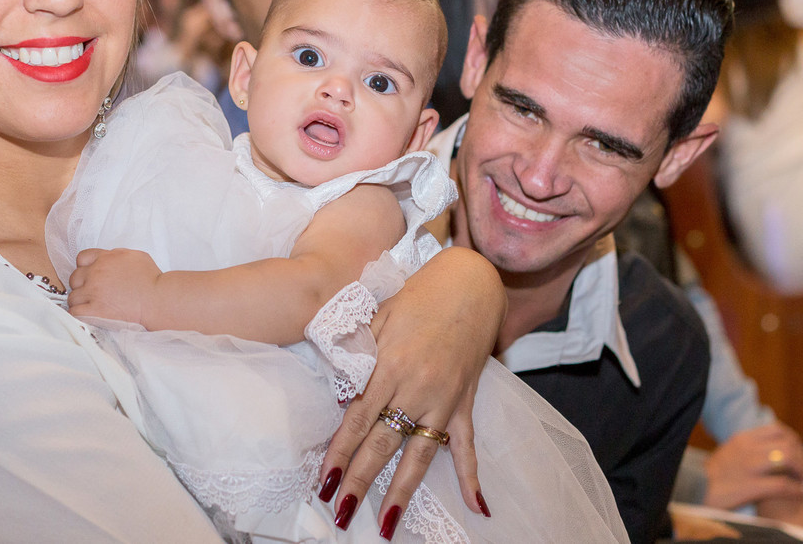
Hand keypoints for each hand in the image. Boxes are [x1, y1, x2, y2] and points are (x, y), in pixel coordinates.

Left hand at [67, 248, 161, 326]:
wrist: (158, 299)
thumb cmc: (152, 279)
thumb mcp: (136, 256)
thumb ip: (117, 255)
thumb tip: (108, 258)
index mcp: (106, 258)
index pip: (82, 258)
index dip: (85, 267)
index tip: (91, 275)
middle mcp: (97, 273)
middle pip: (74, 278)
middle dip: (82, 285)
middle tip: (93, 293)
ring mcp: (94, 292)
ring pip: (73, 297)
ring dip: (80, 302)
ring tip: (92, 306)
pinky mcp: (95, 310)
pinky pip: (74, 312)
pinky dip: (79, 314)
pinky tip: (88, 315)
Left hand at [317, 247, 504, 532]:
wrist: (470, 282)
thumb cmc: (419, 296)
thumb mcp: (379, 315)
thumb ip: (357, 348)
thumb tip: (338, 384)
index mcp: (391, 364)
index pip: (359, 418)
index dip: (340, 451)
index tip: (325, 480)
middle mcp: (418, 388)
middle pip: (383, 443)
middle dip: (361, 480)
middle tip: (342, 511)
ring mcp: (444, 399)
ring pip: (420, 454)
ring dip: (402, 492)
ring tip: (387, 524)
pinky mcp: (464, 402)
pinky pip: (466, 445)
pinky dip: (470, 476)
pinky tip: (476, 506)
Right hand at [703, 423, 802, 510]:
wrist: (693, 490)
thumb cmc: (710, 476)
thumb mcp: (728, 452)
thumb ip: (747, 448)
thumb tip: (768, 450)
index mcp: (742, 438)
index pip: (778, 429)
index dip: (793, 441)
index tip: (796, 454)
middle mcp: (747, 448)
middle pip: (788, 443)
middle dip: (802, 458)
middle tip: (802, 472)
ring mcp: (749, 466)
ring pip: (789, 458)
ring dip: (802, 471)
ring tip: (801, 482)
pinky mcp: (750, 486)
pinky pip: (783, 484)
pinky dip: (797, 490)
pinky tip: (800, 494)